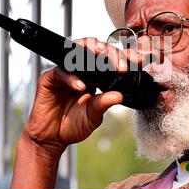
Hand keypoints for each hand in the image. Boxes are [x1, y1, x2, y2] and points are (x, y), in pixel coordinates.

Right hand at [23, 38, 144, 152]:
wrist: (52, 138)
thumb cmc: (72, 125)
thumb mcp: (94, 115)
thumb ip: (104, 104)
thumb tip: (119, 95)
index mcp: (95, 77)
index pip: (111, 61)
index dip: (124, 58)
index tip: (138, 61)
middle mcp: (80, 71)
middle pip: (96, 51)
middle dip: (111, 54)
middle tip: (121, 66)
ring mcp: (65, 73)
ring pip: (77, 51)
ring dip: (90, 52)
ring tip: (101, 59)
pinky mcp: (49, 78)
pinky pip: (61, 72)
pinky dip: (71, 77)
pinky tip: (81, 87)